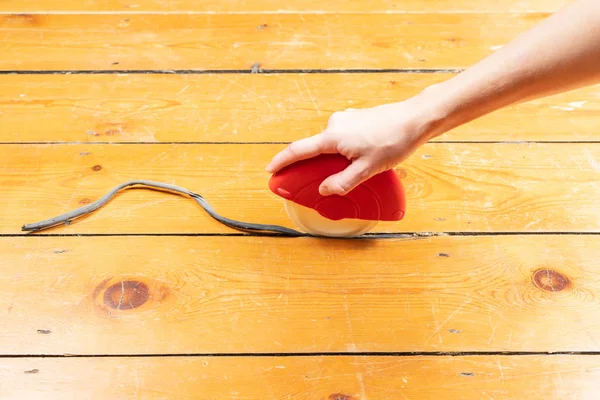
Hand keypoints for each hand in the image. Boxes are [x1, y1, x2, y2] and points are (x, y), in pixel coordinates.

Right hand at [266, 97, 440, 195]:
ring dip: (332, 160)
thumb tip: (324, 190)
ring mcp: (346, 120)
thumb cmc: (394, 141)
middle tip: (314, 182)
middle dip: (312, 166)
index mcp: (333, 137)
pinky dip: (342, 151)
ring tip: (352, 172)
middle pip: (315, 149)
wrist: (415, 119)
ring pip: (331, 144)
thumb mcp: (368, 169)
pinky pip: (342, 138)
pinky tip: (360, 159)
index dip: (282, 161)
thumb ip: (343, 182)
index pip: (299, 150)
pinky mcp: (356, 119)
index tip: (270, 170)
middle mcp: (336, 124)